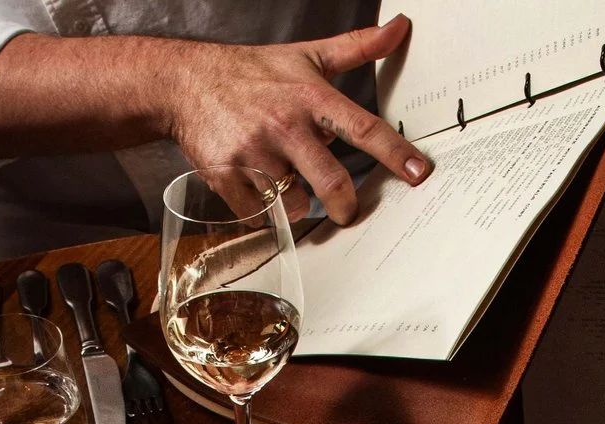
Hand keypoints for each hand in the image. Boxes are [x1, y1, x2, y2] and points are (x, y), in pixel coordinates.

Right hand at [162, 20, 432, 222]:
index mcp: (310, 97)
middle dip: (346, 206)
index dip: (395, 154)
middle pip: (332, 181)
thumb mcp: (307, 56)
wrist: (186, 82)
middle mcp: (285, 125)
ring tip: (287, 183)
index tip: (419, 174)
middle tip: (347, 211)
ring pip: (293, 203)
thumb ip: (356, 48)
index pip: (363, 128)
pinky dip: (263, 210)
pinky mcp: (226, 175)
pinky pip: (258, 213)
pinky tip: (259, 188)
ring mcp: (254, 152)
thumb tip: (398, 29)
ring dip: (297, 203)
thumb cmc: (252, 72)